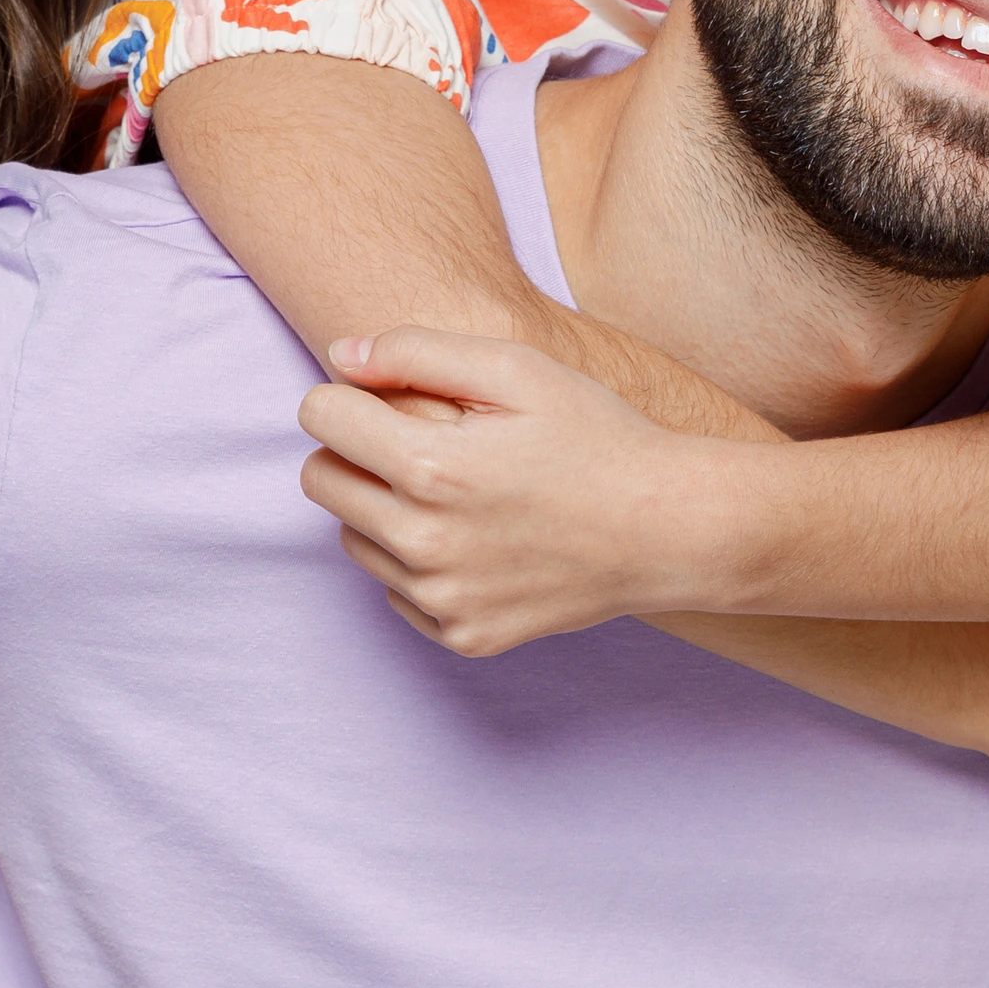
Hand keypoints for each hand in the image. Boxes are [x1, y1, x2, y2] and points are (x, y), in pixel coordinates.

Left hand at [297, 327, 726, 654]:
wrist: (669, 529)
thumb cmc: (596, 437)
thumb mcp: (517, 369)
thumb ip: (415, 352)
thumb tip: (339, 357)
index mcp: (431, 469)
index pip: (319, 417)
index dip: (347, 394)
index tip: (387, 395)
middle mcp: (425, 544)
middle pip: (320, 480)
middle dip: (354, 448)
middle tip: (421, 440)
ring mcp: (443, 599)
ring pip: (353, 538)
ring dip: (382, 507)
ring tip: (456, 490)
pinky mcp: (463, 635)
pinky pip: (396, 591)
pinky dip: (418, 562)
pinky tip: (477, 538)